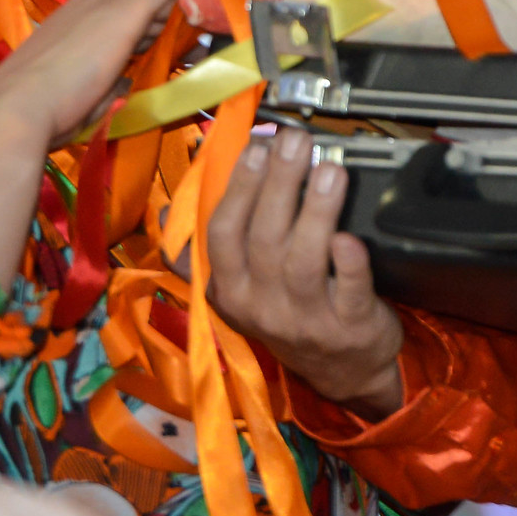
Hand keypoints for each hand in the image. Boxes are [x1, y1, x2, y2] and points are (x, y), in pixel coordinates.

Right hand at [0, 0, 238, 283]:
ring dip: (189, 10)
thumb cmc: (42, 115)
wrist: (16, 112)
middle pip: (146, 15)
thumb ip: (110, 84)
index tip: (170, 37)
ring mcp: (108, 4)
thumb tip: (129, 83)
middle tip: (206, 37)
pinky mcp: (127, 9)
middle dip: (174, 30)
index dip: (152, 31)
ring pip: (161, 6)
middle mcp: (91, 3)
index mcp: (76, 23)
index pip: (126, 23)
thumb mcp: (84, 98)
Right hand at [203, 126, 404, 418]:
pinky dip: (350, 263)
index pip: (223, 235)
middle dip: (279, 184)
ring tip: (330, 171)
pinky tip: (350, 236)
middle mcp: (263, 307)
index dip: (239, 187)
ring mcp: (306, 319)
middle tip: (296, 143)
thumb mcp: (239, 291)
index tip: (258, 146)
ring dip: (317, 211)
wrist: (343, 372)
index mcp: (230, 291)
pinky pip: (349, 292)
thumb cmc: (290, 315)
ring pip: (304, 262)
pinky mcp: (350, 326)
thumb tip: (166, 212)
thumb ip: (209, 251)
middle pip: (264, 239)